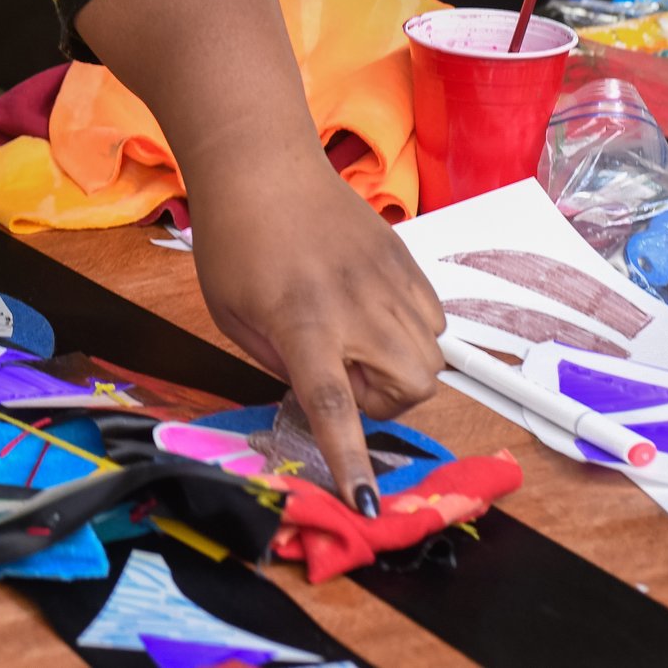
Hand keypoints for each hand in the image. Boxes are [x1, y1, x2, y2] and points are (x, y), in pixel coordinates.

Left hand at [186, 148, 445, 505]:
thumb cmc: (233, 237)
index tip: (367, 504)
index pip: (334, 405)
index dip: (350, 459)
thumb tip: (322, 395)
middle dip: (383, 400)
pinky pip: (435, 317)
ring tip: (356, 339)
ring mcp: (386, 276)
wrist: (260, 162)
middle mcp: (354, 302)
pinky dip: (414, 331)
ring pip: (432, 354)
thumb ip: (279, 362)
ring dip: (400, 366)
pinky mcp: (404, 256)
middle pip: (410, 385)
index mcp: (301, 321)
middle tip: (342, 373)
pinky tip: (373, 312)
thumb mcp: (232, 315)